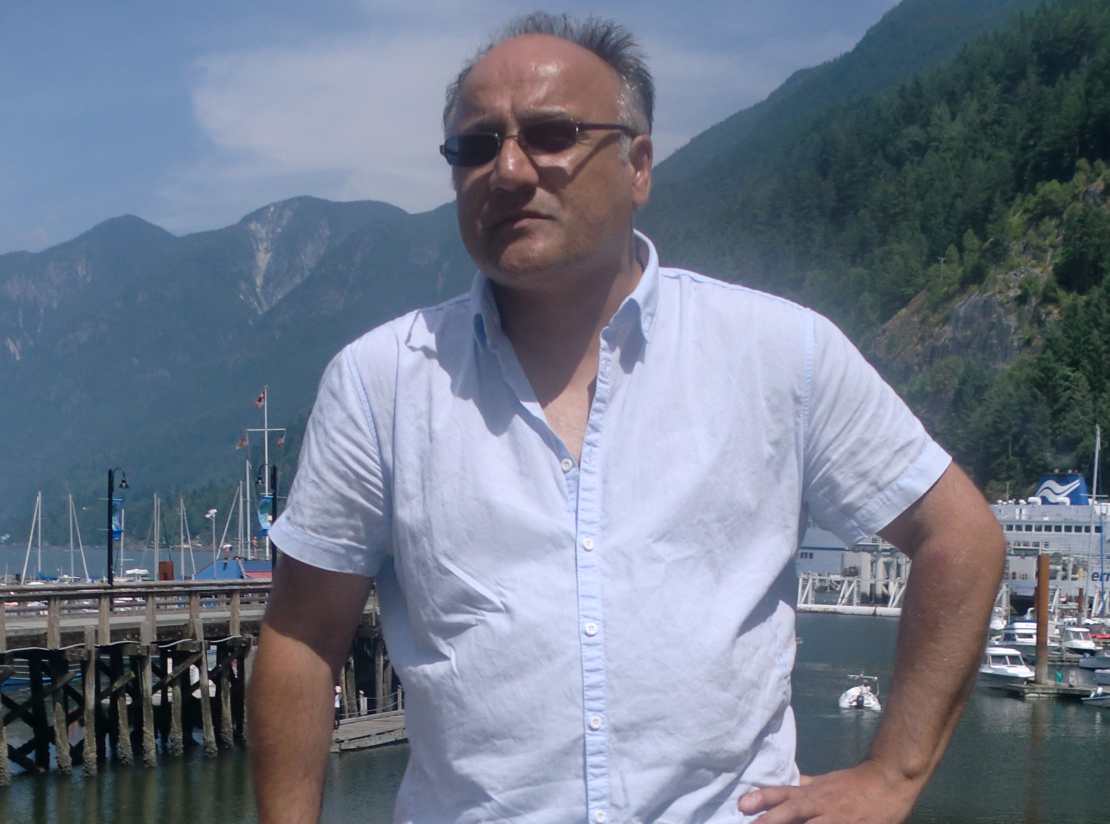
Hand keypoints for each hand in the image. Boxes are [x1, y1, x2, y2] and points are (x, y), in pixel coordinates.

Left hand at [737, 760, 920, 823]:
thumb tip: (789, 784)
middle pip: (790, 812)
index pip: (781, 794)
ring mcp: (835, 819)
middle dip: (769, 822)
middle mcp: (819, 805)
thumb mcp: (826, 781)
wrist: (887, 781)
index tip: (741, 805)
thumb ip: (806, 786)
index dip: (761, 799)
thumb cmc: (854, 782)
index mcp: (811, 793)